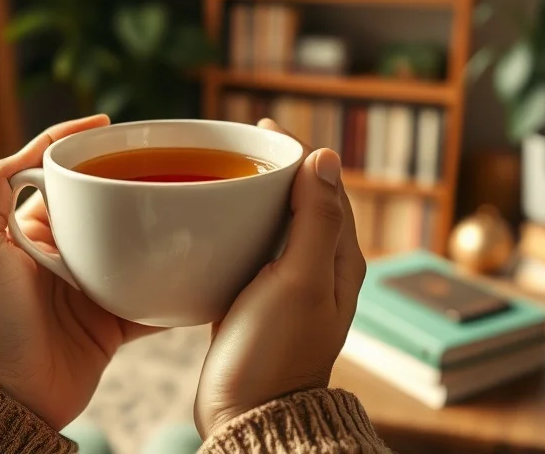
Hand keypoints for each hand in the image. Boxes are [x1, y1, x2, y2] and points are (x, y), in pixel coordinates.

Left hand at [0, 115, 161, 429]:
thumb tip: (34, 147)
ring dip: (161, 231)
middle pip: (106, 206)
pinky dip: (176, 286)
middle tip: (168, 164)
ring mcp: (93, 287)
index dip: (81, 147)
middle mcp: (64, 253)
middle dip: (133, 184)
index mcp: (30, 229)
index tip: (113, 128)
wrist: (10, 392)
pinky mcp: (115, 321)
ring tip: (189, 208)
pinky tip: (199, 267)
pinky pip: (154, 297)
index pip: (59, 176)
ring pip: (137, 247)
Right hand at [194, 119, 366, 437]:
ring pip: (270, 226)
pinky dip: (229, 229)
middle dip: (272, 169)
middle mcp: (319, 270)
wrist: (248, 416)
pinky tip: (203, 223)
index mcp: (340, 259)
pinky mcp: (254, 302)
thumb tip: (324, 158)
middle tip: (235, 144)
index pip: (326, 187)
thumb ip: (316, 220)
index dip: (297, 152)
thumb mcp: (302, 280)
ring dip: (249, 198)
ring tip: (217, 172)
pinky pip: (246, 252)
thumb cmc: (276, 355)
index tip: (263, 128)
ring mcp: (285, 287)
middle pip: (299, 202)